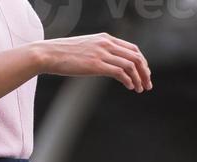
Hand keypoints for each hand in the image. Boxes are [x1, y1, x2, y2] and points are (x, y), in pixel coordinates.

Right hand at [33, 33, 150, 92]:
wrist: (49, 54)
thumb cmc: (63, 54)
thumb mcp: (85, 49)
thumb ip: (98, 53)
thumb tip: (105, 65)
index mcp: (106, 38)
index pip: (133, 49)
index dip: (142, 62)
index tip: (144, 73)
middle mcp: (107, 44)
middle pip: (136, 56)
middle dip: (145, 71)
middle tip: (147, 84)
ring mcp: (102, 53)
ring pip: (130, 65)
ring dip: (139, 78)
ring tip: (140, 89)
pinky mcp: (96, 65)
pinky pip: (120, 72)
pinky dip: (129, 80)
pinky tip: (130, 87)